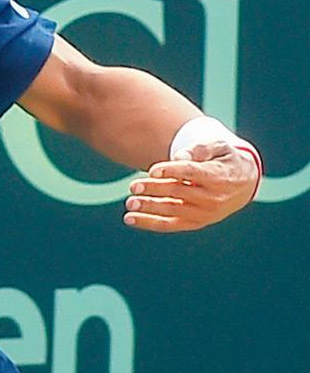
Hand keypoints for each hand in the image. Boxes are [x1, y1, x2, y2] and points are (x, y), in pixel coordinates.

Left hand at [124, 141, 260, 231]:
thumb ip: (199, 149)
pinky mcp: (195, 222)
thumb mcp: (218, 147)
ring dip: (149, 208)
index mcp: (219, 177)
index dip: (172, 171)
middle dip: (154, 190)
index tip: (153, 170)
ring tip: (129, 203)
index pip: (192, 173)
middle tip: (133, 186)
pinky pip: (170, 224)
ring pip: (173, 211)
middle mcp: (213, 198)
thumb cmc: (224, 160)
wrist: (242, 184)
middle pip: (178, 193)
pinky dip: (149, 222)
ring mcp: (205, 214)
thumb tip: (178, 157)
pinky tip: (129, 219)